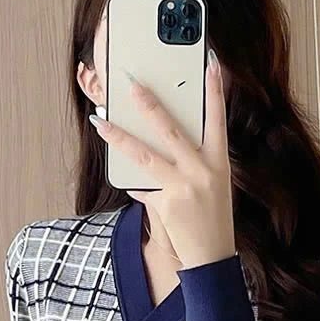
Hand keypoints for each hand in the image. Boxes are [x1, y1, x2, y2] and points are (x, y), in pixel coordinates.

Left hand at [89, 50, 236, 269]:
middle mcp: (203, 171)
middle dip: (148, 105)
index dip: (215, 90)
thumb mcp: (213, 185)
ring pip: (144, 154)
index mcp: (219, 162)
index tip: (211, 64)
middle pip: (171, 130)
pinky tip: (125, 174)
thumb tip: (159, 146)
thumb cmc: (212, 218)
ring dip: (118, 136)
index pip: (218, 119)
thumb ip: (190, 163)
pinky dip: (133, 181)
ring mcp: (183, 187)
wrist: (211, 256)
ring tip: (100, 121)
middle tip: (131, 85)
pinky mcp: (166, 203)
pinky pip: (142, 185)